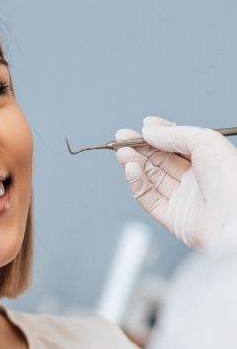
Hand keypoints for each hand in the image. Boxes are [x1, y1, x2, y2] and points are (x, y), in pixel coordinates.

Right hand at [115, 117, 236, 247]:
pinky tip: (131, 169)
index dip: (159, 135)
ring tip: (122, 153)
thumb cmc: (232, 181)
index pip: (178, 145)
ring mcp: (184, 199)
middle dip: (140, 148)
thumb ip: (174, 134)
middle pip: (161, 161)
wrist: (234, 221)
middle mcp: (196, 180)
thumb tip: (150, 130)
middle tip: (122, 139)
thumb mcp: (205, 141)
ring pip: (151, 178)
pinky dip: (136, 183)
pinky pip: (148, 199)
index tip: (143, 127)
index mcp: (209, 161)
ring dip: (134, 163)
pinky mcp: (172, 218)